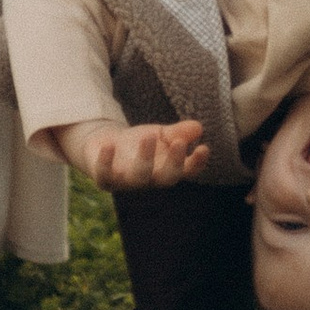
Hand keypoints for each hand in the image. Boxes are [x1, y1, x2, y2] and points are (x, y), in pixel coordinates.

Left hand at [49, 114, 210, 189]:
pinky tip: (108, 146)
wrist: (107, 145)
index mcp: (166, 170)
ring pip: (139, 177)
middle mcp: (150, 180)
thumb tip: (198, 127)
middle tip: (179, 142)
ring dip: (145, 159)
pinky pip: (105, 175)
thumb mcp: (160, 134)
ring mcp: (127, 181)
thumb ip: (177, 133)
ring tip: (148, 136)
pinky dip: (105, 162)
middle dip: (174, 163)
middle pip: (166, 178)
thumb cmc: (140, 142)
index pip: (186, 172)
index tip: (204, 147)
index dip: (196, 164)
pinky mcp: (105, 179)